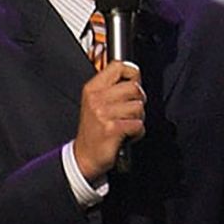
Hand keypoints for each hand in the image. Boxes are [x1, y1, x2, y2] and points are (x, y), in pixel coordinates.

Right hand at [74, 60, 145, 181]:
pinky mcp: (112, 129)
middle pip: (134, 87)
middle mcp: (96, 98)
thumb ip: (113, 87)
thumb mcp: (97, 102)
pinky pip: (138, 125)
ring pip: (139, 107)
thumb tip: (135, 76)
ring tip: (125, 124)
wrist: (84, 156)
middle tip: (129, 112)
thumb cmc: (95, 129)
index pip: (118, 66)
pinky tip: (125, 135)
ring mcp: (103, 113)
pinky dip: (137, 133)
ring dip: (138, 119)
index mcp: (92, 88)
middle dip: (138, 101)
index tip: (133, 84)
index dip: (132, 74)